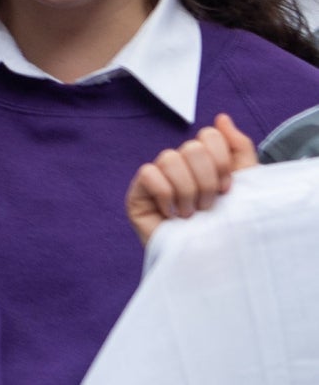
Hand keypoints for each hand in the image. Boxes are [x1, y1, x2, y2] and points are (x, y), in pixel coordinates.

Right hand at [125, 113, 255, 244]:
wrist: (212, 266)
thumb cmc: (229, 232)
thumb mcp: (245, 189)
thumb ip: (239, 150)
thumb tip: (222, 118)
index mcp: (205, 163)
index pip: (209, 136)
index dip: (223, 162)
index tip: (229, 190)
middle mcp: (181, 167)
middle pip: (193, 147)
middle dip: (207, 181)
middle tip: (208, 207)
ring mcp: (157, 179)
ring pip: (170, 158)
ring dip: (188, 192)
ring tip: (190, 214)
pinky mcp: (137, 195)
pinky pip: (149, 174)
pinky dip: (165, 195)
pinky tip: (171, 214)